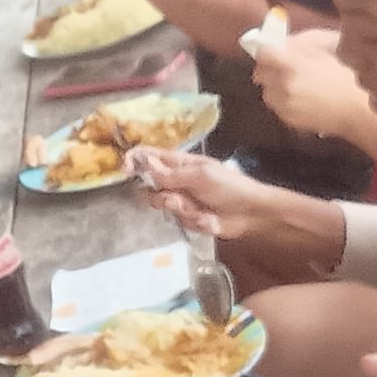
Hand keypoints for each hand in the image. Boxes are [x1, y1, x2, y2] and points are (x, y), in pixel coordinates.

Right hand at [132, 148, 270, 238]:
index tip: (125, 172)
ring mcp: (180, 200)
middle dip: (159, 195)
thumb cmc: (229, 187)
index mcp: (179, 163)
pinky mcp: (186, 218)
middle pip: (148, 185)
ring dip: (179, 208)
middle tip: (176, 198)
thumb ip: (171, 173)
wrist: (251, 214)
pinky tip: (208, 219)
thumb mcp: (201, 176)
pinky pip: (177, 220)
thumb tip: (145, 162)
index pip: (148, 156)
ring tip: (198, 210)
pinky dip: (192, 220)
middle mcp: (175, 180)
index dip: (133, 161)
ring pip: (160, 205)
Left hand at [253, 30, 374, 141]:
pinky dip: (284, 102)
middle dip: (269, 69)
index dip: (268, 51)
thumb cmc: (349, 74)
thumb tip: (283, 43)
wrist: (359, 109)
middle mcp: (284, 85)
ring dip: (275, 87)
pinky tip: (302, 99)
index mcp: (292, 64)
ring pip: (266, 92)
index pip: (263, 54)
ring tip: (294, 85)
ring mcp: (285, 105)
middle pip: (259, 74)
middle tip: (282, 67)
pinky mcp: (289, 120)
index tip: (274, 52)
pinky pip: (277, 107)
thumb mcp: (328, 45)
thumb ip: (302, 42)